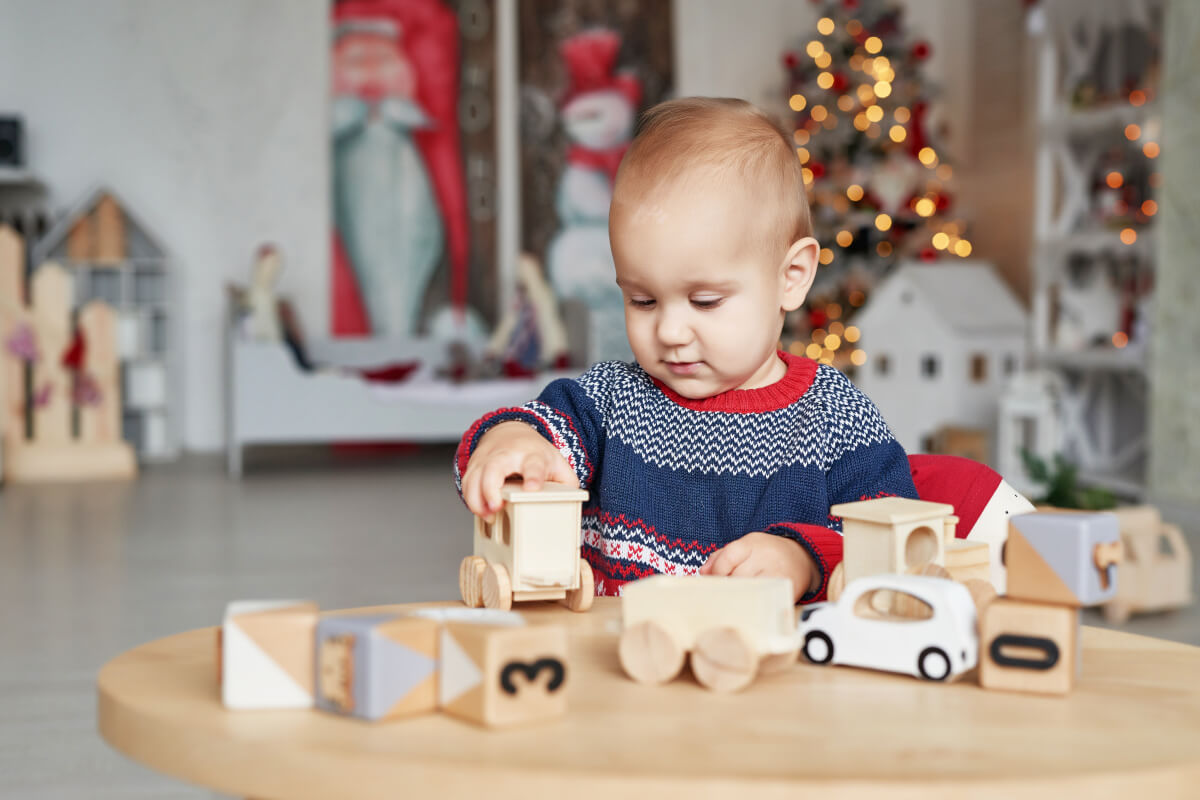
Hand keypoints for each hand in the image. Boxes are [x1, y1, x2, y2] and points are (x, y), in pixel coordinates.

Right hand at [460, 421, 577, 522]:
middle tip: (496, 508)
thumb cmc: (535, 454)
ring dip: (476, 500)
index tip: (532, 489)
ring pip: (474, 478)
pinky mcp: (474, 466)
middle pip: (494, 469)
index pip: (533, 465)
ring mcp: (488, 460)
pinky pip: (466, 483)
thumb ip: (568, 483)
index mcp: (532, 455)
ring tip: (488, 516)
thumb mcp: (558, 463)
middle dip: (491, 490)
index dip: (532, 477)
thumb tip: (574, 503)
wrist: (511, 433)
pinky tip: (480, 511)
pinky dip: (469, 499)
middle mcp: (507, 455)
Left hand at [698, 532, 816, 602]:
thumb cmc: (766, 554)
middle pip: (737, 577)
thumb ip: (721, 557)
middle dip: (727, 589)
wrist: (802, 557)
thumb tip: (702, 572)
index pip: (728, 558)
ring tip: (734, 604)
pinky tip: (749, 609)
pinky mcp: (787, 590)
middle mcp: (766, 556)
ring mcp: (778, 573)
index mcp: (752, 543)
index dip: (717, 573)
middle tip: (721, 598)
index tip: (713, 583)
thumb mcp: (745, 547)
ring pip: (750, 591)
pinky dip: (754, 605)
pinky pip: (764, 600)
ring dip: (739, 599)